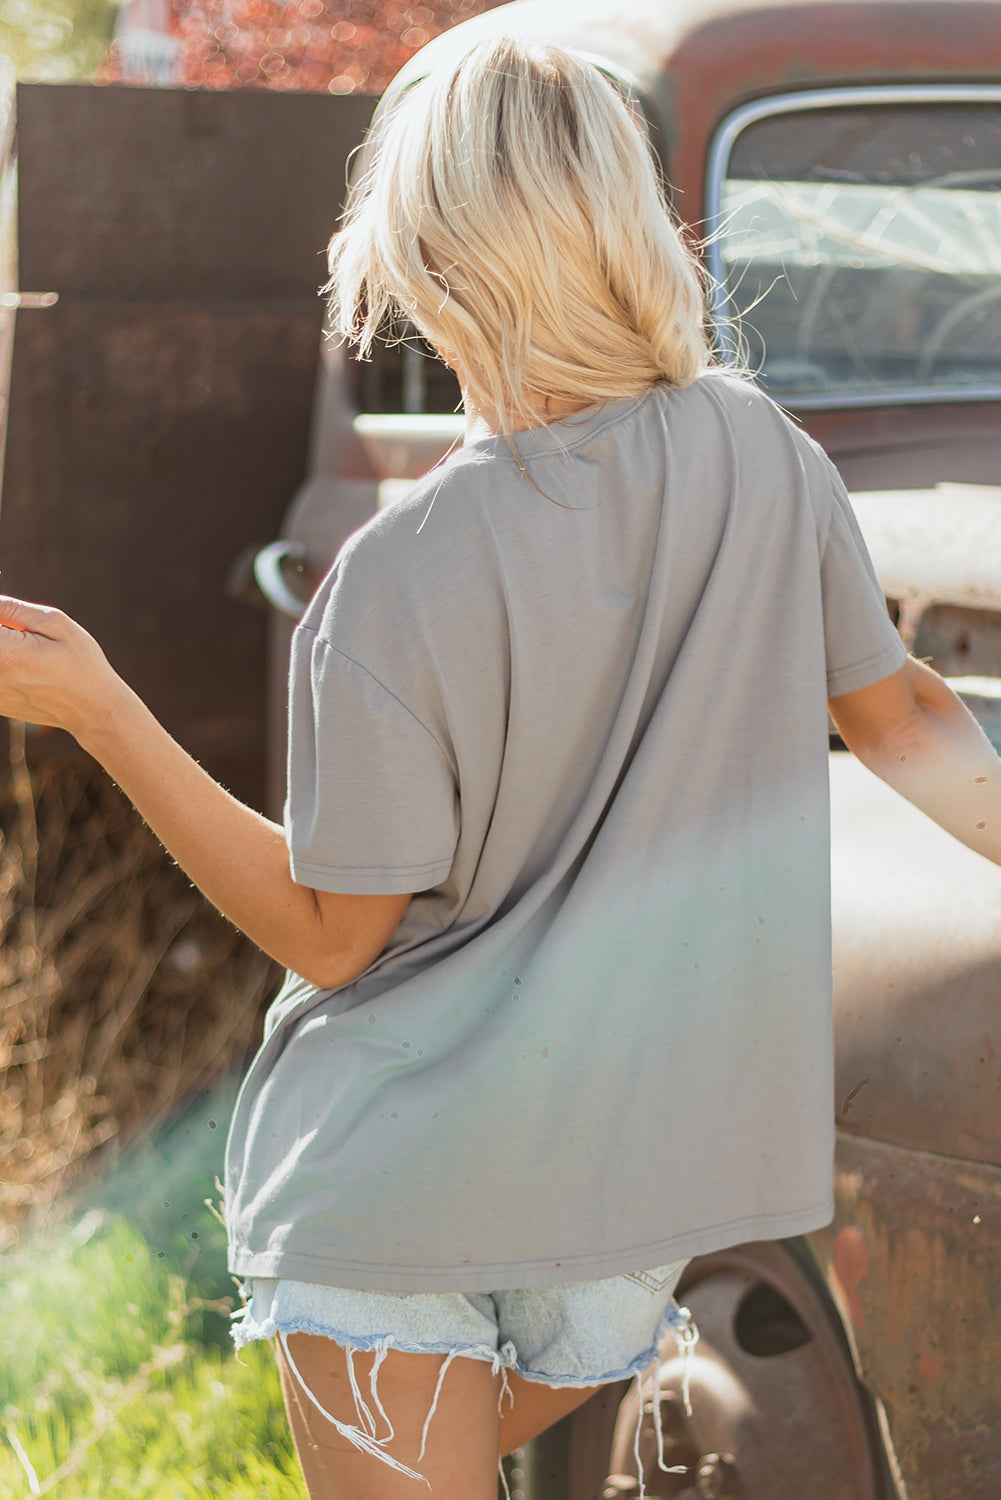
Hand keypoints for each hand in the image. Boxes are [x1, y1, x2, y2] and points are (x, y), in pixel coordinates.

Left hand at [0, 596, 124, 743]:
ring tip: (25, 649)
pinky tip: (23, 666)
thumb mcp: (56, 624)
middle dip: (2, 632)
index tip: (11, 621)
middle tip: (16, 631)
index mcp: (8, 654)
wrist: (92, 709)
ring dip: (5, 647)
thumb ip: (13, 609)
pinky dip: (5, 664)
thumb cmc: (81, 663)